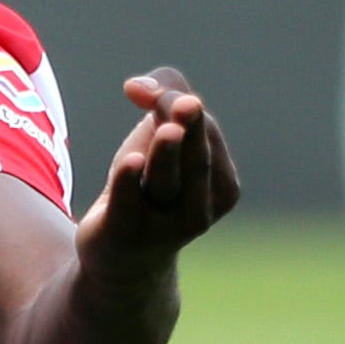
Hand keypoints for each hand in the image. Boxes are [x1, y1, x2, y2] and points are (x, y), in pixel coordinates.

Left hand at [78, 68, 240, 267]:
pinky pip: (128, 205)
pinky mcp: (122, 234)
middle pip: (195, 159)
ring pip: (165, 182)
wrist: (123, 258)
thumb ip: (164, 94)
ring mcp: (162, 226)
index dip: (175, 101)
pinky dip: (130, 183)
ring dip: (167, 155)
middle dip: (192, 130)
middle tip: (188, 104)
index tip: (143, 91)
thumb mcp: (161, 136)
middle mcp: (199, 208)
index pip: (205, 133)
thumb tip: (137, 85)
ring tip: (169, 130)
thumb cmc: (149, 186)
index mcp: (221, 185)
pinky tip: (132, 162)